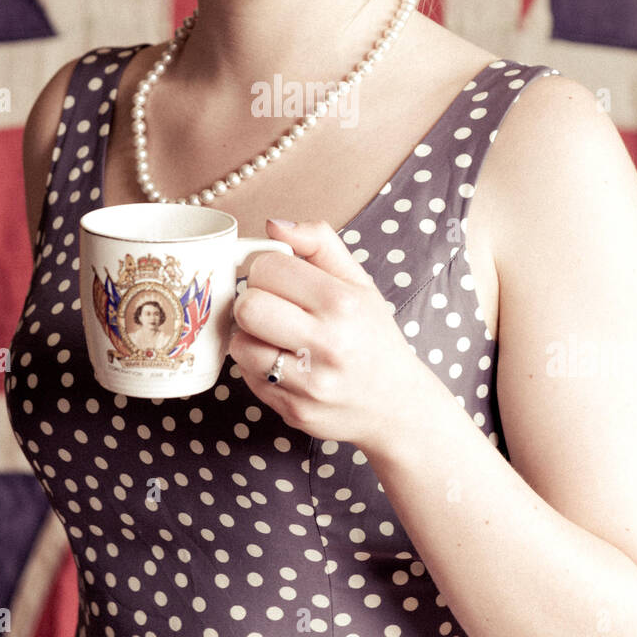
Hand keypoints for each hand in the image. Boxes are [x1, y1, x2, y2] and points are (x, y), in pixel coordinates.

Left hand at [228, 218, 435, 451]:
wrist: (396, 404)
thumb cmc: (373, 336)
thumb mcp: (358, 282)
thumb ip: (318, 243)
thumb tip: (273, 226)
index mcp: (342, 302)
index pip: (268, 268)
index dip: (266, 270)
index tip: (279, 280)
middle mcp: (327, 343)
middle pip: (248, 306)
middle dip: (252, 302)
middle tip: (272, 308)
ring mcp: (310, 383)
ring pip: (240, 345)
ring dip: (250, 337)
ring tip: (276, 337)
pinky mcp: (294, 411)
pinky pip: (248, 378)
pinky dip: (257, 367)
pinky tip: (283, 364)